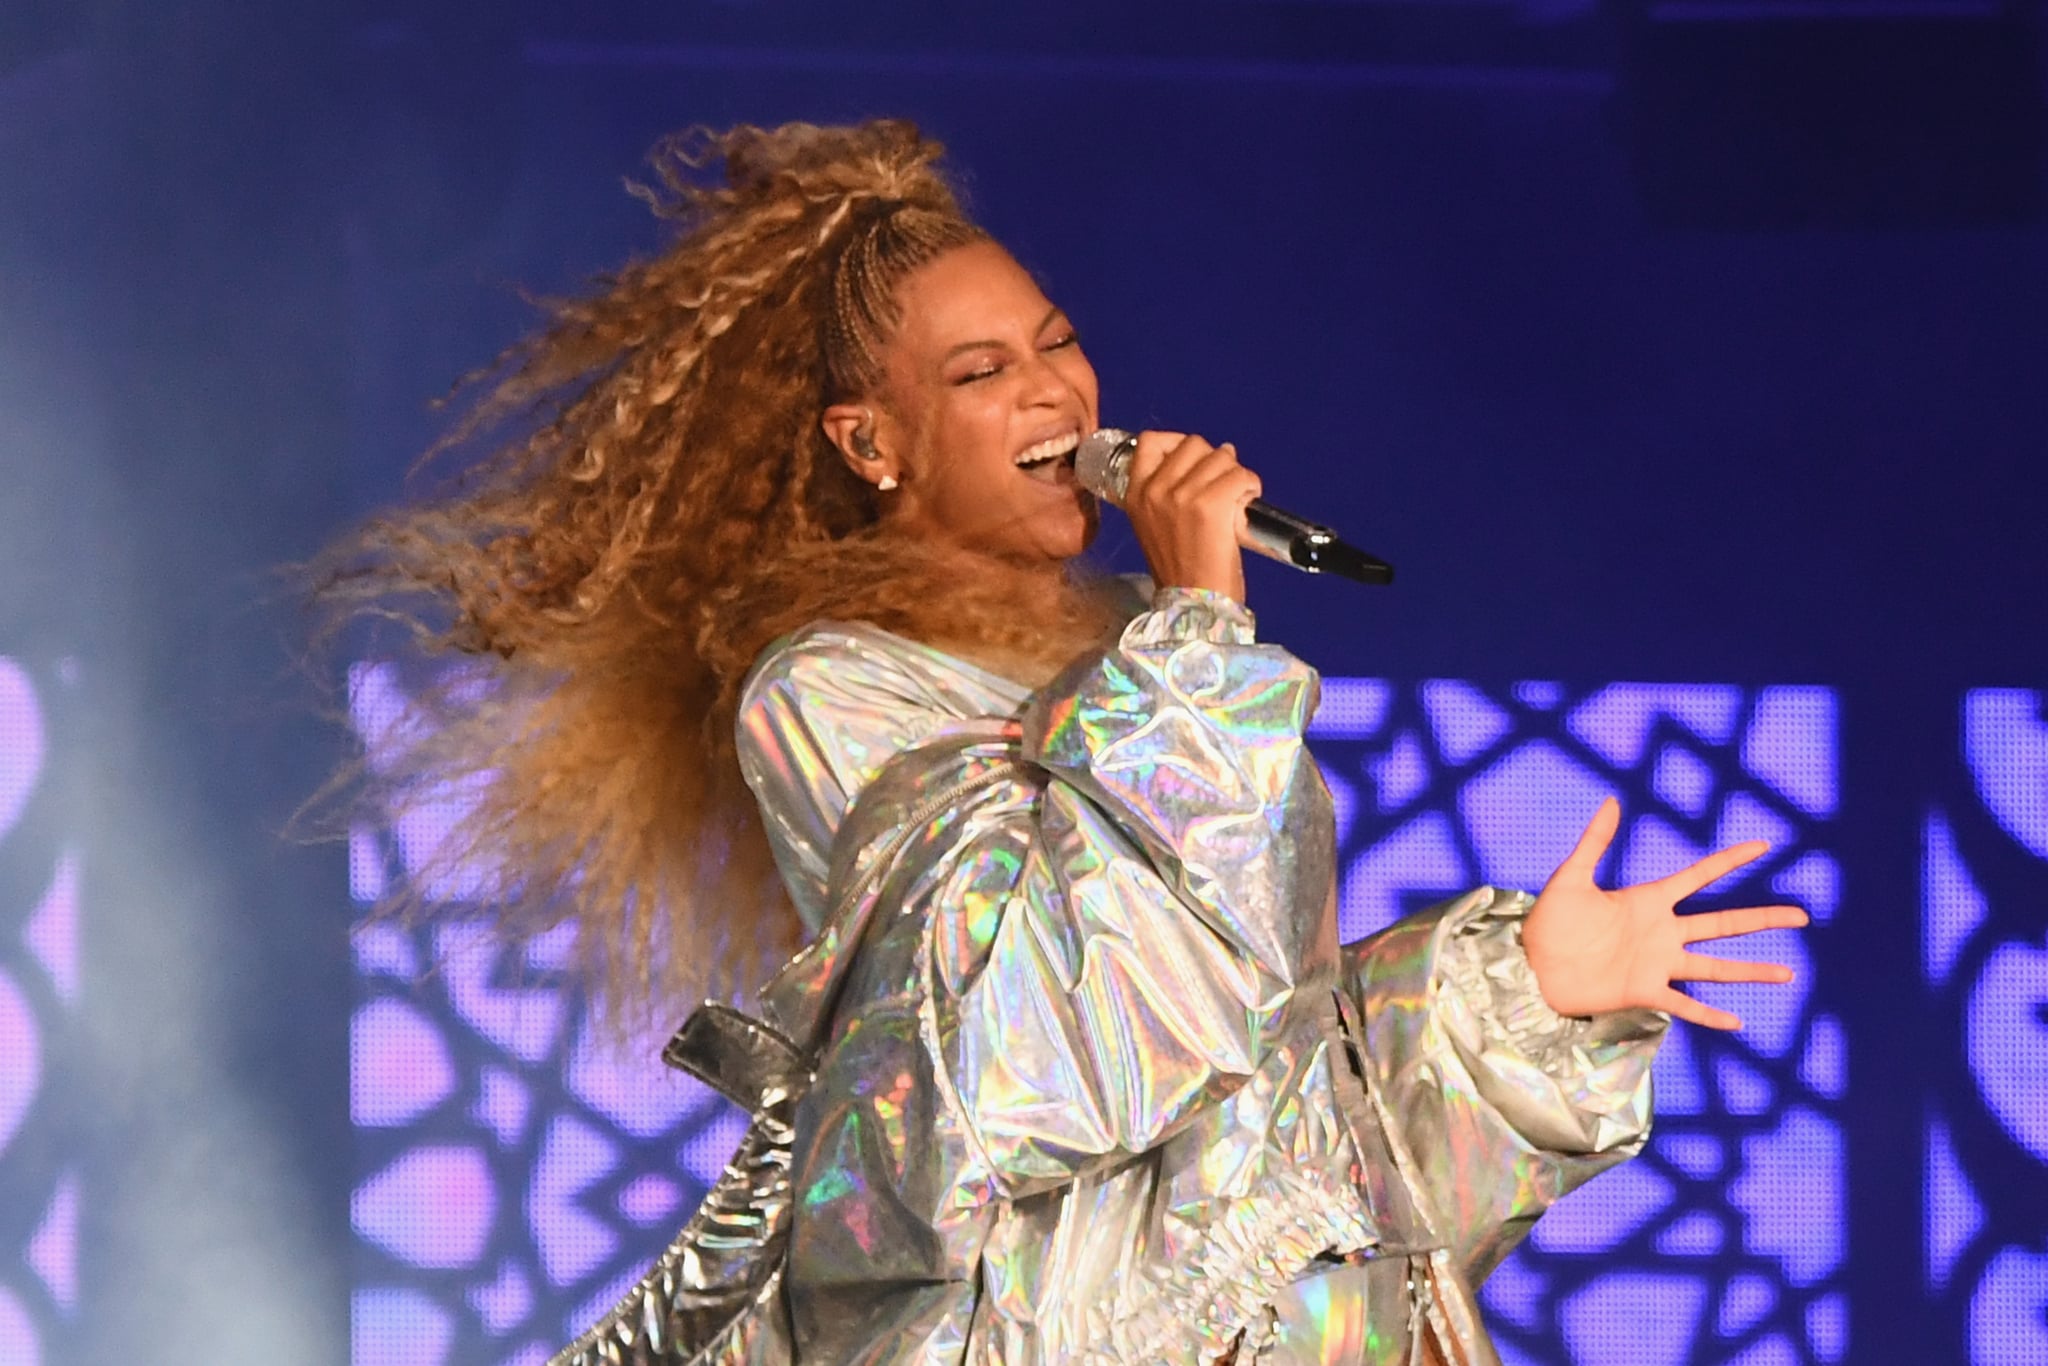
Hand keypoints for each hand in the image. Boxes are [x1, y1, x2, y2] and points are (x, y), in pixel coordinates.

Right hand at [1120, 431, 1260, 601]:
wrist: (1194, 605)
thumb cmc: (1182, 572)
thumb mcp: (1155, 527)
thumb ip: (1168, 493)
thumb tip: (1213, 456)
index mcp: (1135, 495)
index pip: (1150, 442)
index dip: (1177, 442)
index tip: (1194, 460)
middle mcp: (1155, 490)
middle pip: (1194, 444)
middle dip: (1214, 460)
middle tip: (1222, 486)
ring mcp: (1182, 495)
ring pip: (1221, 456)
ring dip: (1236, 474)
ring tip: (1237, 499)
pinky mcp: (1210, 505)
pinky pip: (1240, 475)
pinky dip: (1250, 485)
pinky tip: (1247, 504)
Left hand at [1521, 797, 1809, 1029]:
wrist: (1532, 964)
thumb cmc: (1550, 921)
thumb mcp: (1572, 877)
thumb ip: (1595, 841)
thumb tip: (1611, 799)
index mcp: (1649, 900)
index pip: (1699, 876)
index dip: (1730, 861)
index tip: (1763, 846)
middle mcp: (1662, 932)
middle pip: (1722, 923)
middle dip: (1762, 918)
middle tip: (1802, 915)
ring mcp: (1657, 963)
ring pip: (1715, 966)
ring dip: (1750, 970)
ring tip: (1789, 973)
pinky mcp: (1644, 991)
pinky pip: (1684, 1004)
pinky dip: (1709, 1014)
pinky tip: (1737, 1020)